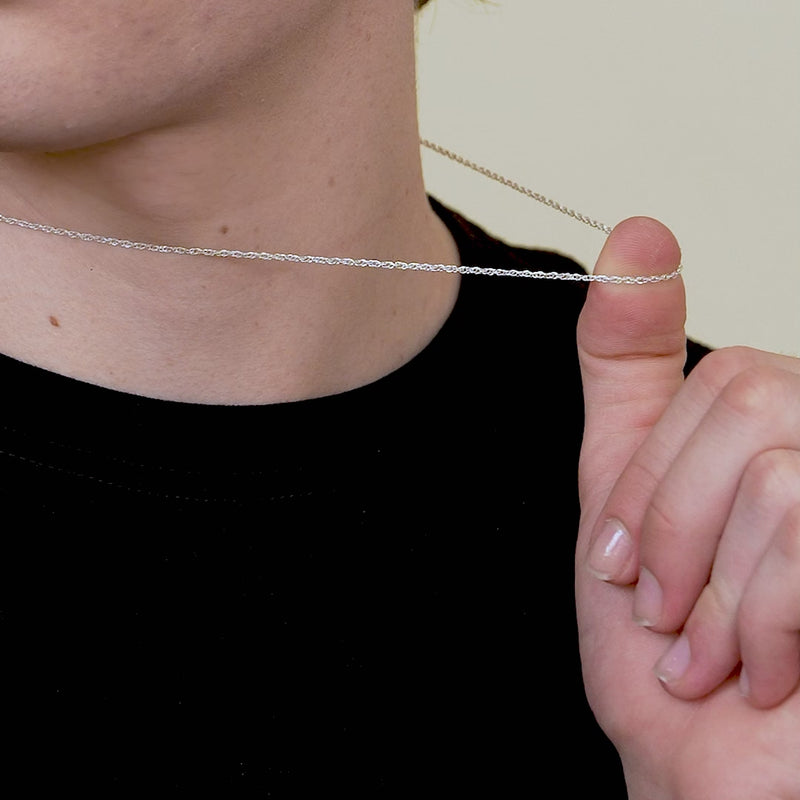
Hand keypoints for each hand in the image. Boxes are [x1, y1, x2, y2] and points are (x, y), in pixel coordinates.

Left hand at [575, 217, 799, 798]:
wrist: (701, 767)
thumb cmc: (658, 642)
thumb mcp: (619, 487)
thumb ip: (628, 369)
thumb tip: (637, 233)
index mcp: (789, 430)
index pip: (727, 374)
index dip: (652, 475)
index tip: (621, 561)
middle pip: (756, 398)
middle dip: (674, 522)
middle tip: (660, 608)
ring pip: (783, 474)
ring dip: (712, 588)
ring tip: (707, 652)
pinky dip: (758, 621)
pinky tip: (764, 674)